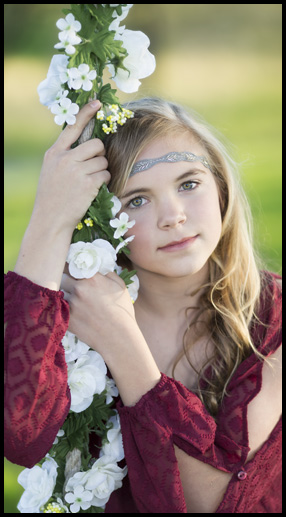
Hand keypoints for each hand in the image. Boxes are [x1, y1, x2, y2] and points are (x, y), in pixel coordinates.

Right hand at [31, 101, 109, 233]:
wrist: (50, 220)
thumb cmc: (53, 197)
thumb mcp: (51, 171)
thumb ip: (64, 157)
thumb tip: (87, 145)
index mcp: (54, 154)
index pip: (72, 127)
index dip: (86, 113)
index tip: (97, 103)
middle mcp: (64, 159)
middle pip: (96, 145)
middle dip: (100, 155)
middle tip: (94, 166)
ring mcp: (76, 171)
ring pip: (103, 161)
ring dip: (101, 171)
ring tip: (89, 183)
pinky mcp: (88, 184)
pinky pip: (106, 175)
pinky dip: (103, 182)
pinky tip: (93, 190)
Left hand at [61, 271, 136, 357]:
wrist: (118, 337)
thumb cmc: (122, 311)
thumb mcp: (120, 287)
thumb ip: (108, 274)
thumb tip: (100, 271)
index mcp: (92, 278)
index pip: (73, 266)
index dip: (71, 268)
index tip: (72, 271)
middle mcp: (79, 289)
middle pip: (62, 278)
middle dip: (66, 281)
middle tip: (70, 286)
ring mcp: (71, 304)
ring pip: (60, 294)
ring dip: (65, 296)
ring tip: (74, 302)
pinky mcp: (67, 318)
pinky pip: (60, 309)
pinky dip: (64, 310)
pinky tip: (74, 314)